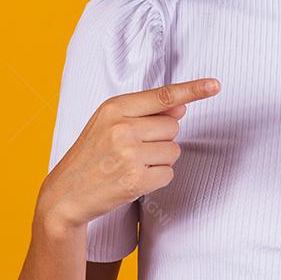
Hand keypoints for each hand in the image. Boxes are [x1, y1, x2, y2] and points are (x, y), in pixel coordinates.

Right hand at [37, 77, 220, 230]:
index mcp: (114, 107)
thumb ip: (144, 112)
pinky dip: (157, 178)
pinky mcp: (136, 180)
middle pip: (173, 126)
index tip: (215, 85)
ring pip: (173, 150)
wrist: (65, 194)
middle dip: (161, 138)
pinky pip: (168, 173)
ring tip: (131, 164)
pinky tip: (134, 179)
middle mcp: (122, 127)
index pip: (163, 96)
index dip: (192, 90)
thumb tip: (181, 108)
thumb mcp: (108, 123)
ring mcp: (129, 154)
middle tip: (135, 149)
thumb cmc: (91, 155)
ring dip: (160, 159)